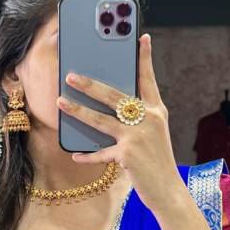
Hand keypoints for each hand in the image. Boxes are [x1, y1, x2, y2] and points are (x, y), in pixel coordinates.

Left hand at [56, 32, 185, 213]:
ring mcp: (137, 136)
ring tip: (60, 103)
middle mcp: (148, 119)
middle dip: (90, 84)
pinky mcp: (127, 154)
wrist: (168, 191)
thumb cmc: (157, 162)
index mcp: (156, 111)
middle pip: (114, 96)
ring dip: (78, 110)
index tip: (142, 38)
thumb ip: (138, 119)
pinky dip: (87, 155)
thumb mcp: (154, 135)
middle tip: (71, 75)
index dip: (144, 59)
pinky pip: (101, 153)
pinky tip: (75, 154)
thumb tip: (113, 108)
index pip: (148, 80)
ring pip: (100, 119)